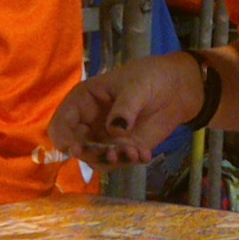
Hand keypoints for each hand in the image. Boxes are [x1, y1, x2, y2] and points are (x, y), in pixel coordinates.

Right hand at [47, 53, 206, 167]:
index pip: (61, 123)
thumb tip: (114, 130)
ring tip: (134, 152)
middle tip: (110, 154)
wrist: (177, 88)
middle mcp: (89, 123)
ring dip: (112, 161)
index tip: (75, 148)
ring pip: (96, 159)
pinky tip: (144, 154)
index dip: (63, 138)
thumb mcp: (137, 86)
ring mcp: (105, 138)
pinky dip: (129, 162)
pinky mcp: (123, 148)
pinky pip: (118, 162)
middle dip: (90, 154)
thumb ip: (125, 108)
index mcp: (83, 101)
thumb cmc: (150, 77)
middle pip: (76, 147)